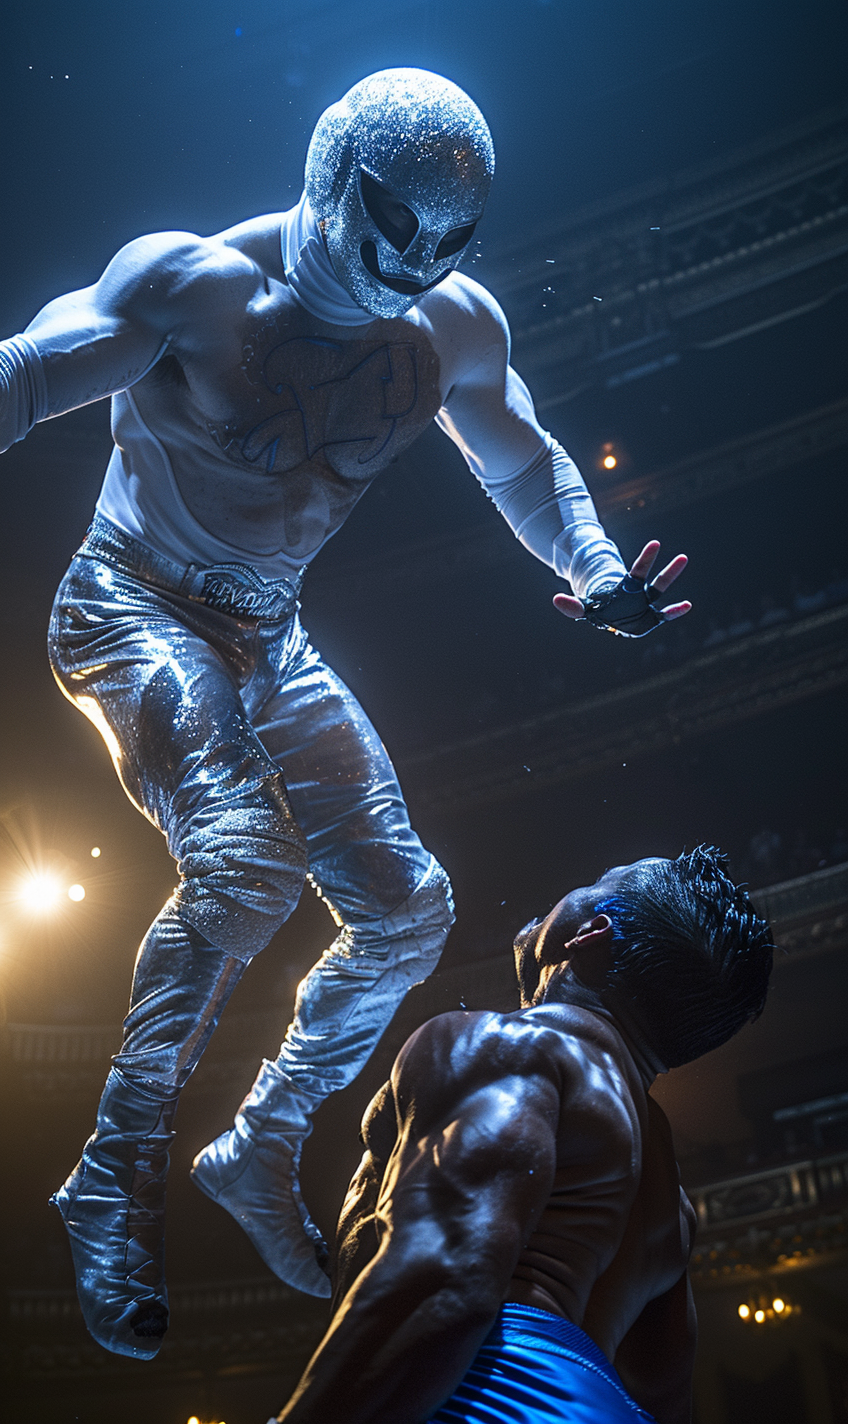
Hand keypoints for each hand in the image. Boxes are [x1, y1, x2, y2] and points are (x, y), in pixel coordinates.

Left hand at [553, 541, 690, 635]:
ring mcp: (647, 605)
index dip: (646, 559)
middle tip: (684, 557)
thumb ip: (571, 606)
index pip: (638, 571)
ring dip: (674, 581)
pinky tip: (688, 605)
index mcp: (626, 587)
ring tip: (687, 566)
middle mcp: (640, 593)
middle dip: (669, 570)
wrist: (607, 617)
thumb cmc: (598, 609)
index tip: (656, 543)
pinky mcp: (650, 618)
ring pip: (662, 592)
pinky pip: (665, 615)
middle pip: (656, 580)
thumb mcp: (583, 608)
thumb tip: (555, 599)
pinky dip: (676, 611)